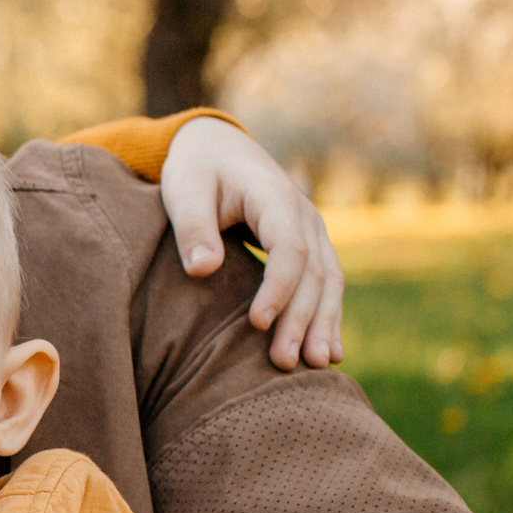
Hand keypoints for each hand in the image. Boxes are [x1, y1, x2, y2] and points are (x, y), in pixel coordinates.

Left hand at [157, 115, 343, 370]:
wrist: (217, 146)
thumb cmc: (196, 170)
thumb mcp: (184, 189)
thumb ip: (193, 227)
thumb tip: (202, 269)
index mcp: (274, 198)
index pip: (288, 248)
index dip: (278, 288)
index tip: (258, 324)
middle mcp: (304, 216)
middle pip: (314, 273)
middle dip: (302, 319)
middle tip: (286, 362)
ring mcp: (312, 232)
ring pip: (328, 282)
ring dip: (323, 324)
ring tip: (315, 366)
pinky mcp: (308, 247)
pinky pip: (326, 285)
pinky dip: (328, 317)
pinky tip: (328, 353)